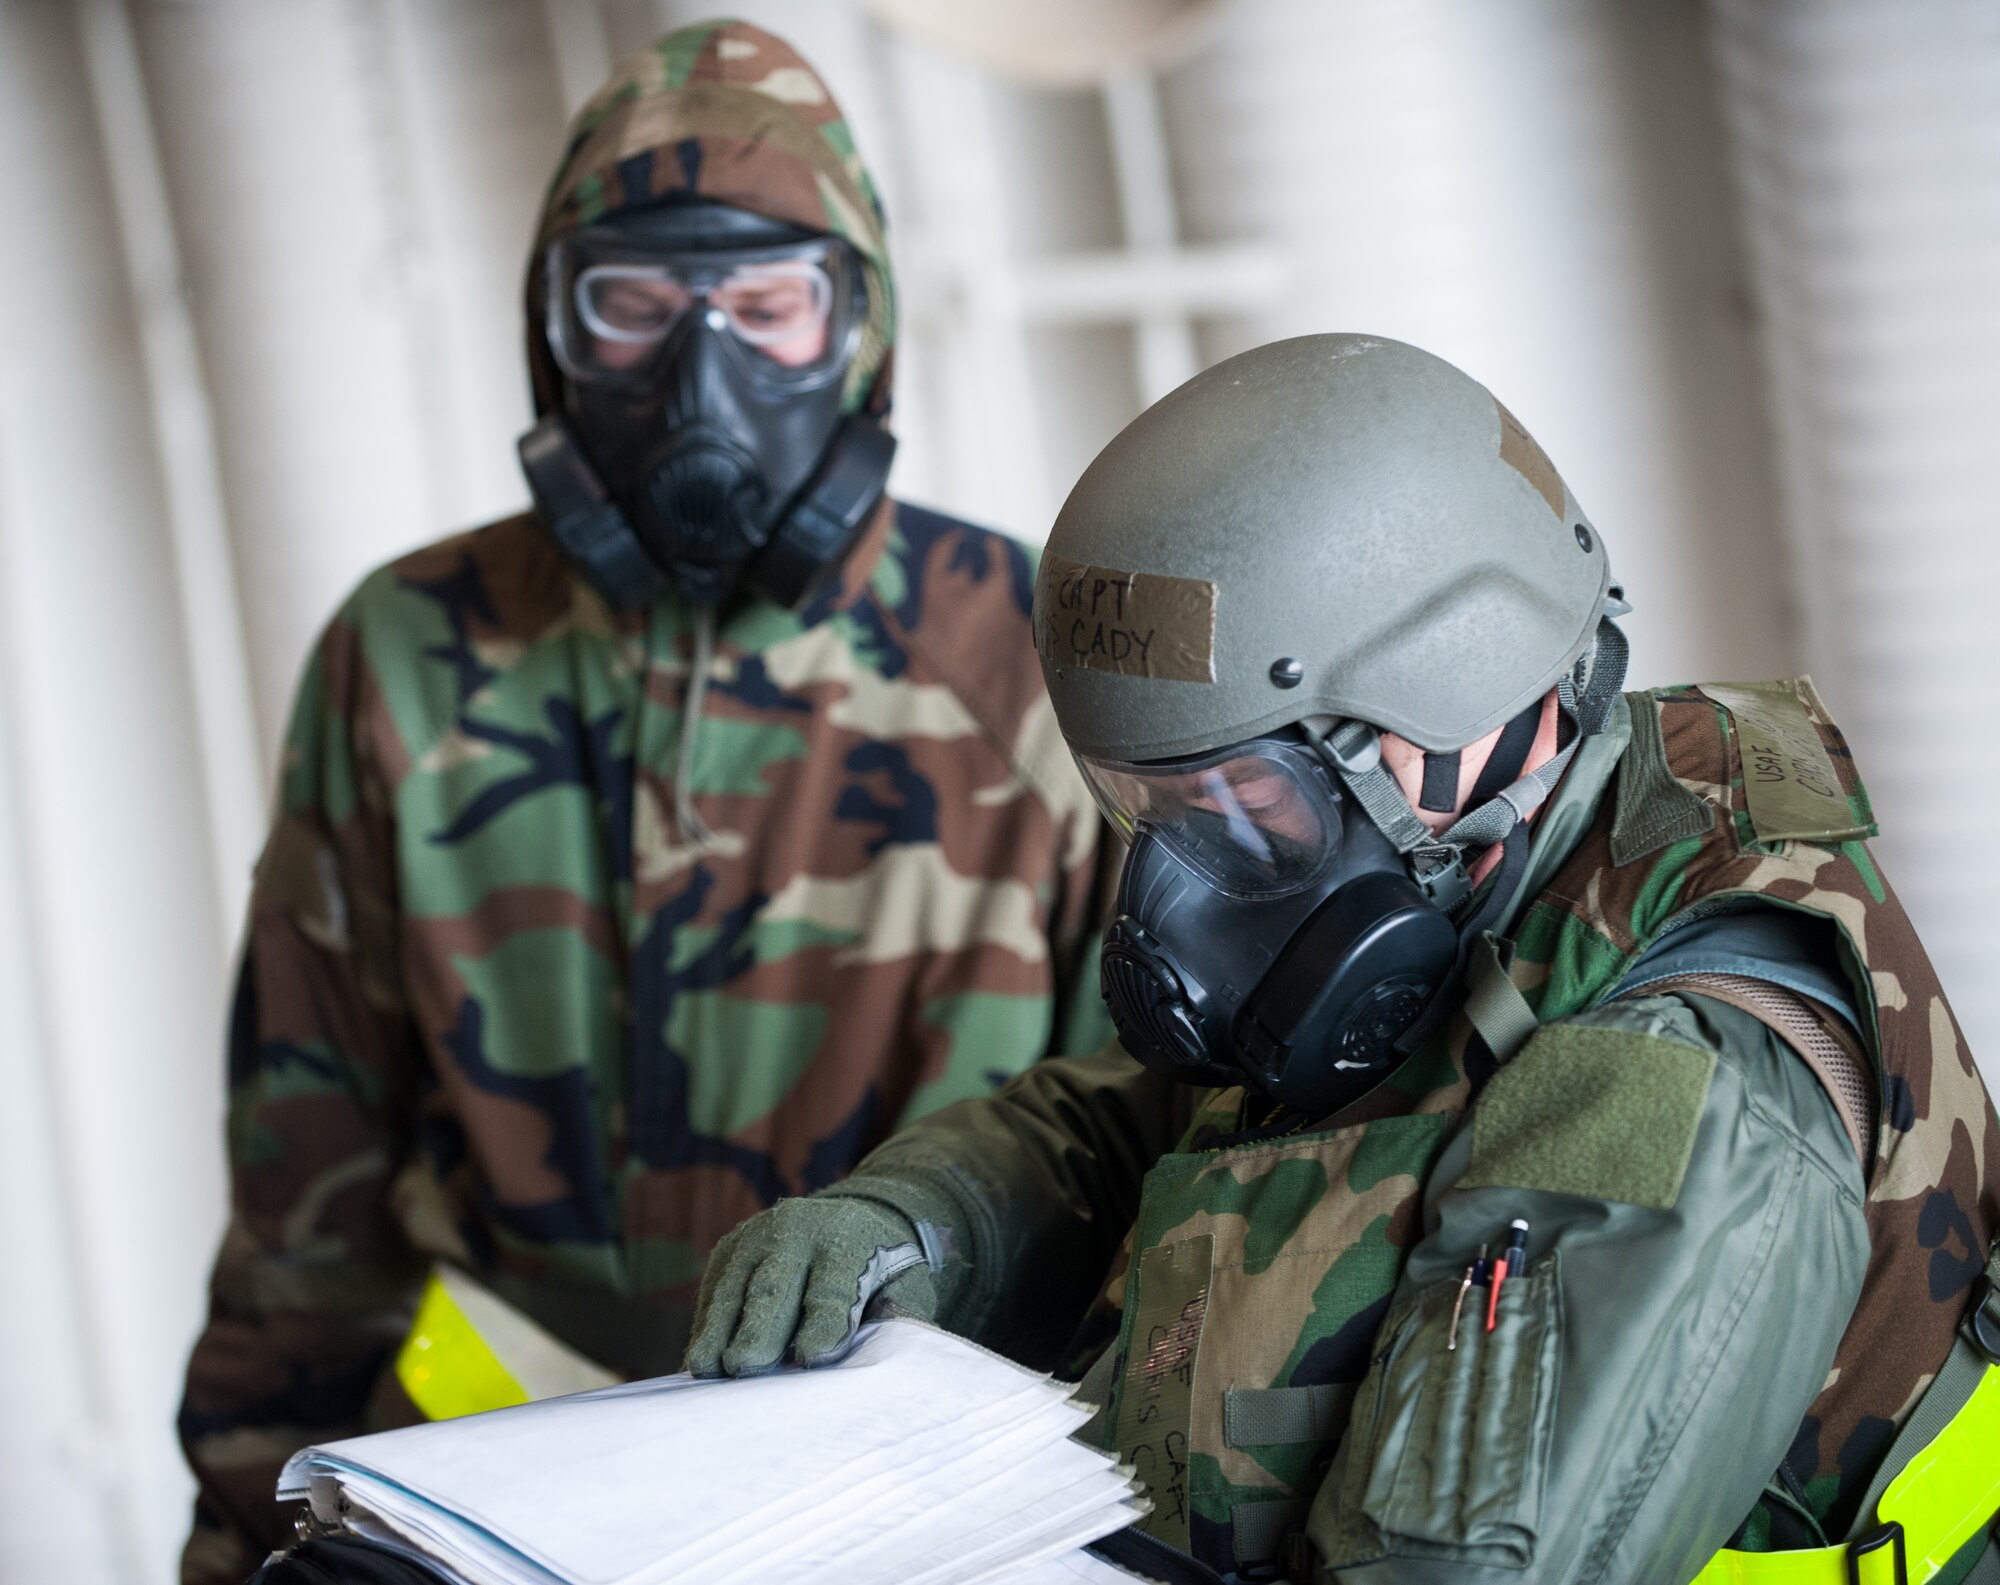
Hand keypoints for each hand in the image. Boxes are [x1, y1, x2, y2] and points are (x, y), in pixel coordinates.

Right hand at [684, 1195, 938, 1375]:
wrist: (852, 1220)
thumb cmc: (881, 1273)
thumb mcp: (904, 1286)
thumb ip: (895, 1317)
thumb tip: (881, 1354)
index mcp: (848, 1240)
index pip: (833, 1288)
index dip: (823, 1324)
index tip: (809, 1360)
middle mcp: (797, 1230)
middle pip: (775, 1287)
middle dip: (758, 1330)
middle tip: (744, 1368)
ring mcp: (756, 1234)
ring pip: (734, 1288)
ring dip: (719, 1331)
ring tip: (706, 1370)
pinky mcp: (728, 1247)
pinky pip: (713, 1288)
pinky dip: (706, 1324)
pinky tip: (701, 1357)